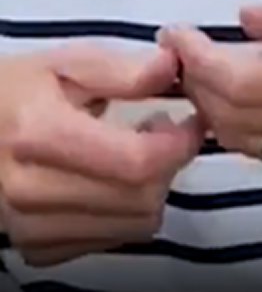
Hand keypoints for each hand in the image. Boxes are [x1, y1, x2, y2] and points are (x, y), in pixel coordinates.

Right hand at [0, 43, 203, 267]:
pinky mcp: (34, 248)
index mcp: (40, 133)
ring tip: (140, 152)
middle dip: (170, 165)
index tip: (191, 122)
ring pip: (131, 227)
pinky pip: (108, 242)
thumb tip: (171, 69)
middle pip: (139, 199)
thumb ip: (122, 68)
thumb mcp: (66, 62)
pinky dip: (124, 214)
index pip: (135, 162)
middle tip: (165, 131)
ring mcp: (30, 227)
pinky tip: (114, 179)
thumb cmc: (20, 91)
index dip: (178, 144)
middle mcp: (31, 190)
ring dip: (153, 191)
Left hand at [161, 0, 261, 187]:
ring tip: (200, 69)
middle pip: (238, 116)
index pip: (248, 81)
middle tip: (181, 50)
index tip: (176, 35)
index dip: (201, 61)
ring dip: (211, 107)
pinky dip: (239, 128)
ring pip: (244, 142)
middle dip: (197, 83)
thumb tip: (245, 21)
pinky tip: (237, 96)